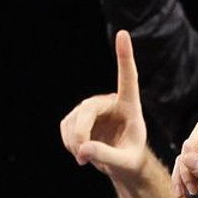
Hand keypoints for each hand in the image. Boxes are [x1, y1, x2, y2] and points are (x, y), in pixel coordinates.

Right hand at [59, 31, 153, 178]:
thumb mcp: (125, 163)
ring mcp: (92, 107)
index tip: (123, 34)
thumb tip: (82, 149)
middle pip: (87, 110)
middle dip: (80, 134)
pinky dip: (69, 143)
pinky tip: (80, 151)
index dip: (124, 56)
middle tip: (82, 157)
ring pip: (73, 121)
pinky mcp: (77, 116)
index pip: (127, 78)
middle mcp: (110, 101)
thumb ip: (107, 156)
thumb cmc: (130, 160)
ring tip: (86, 158)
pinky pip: (66, 127)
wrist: (121, 164)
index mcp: (130, 106)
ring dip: (75, 143)